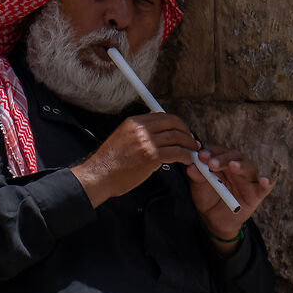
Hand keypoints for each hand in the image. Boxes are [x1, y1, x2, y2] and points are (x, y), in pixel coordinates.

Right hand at [71, 113, 201, 208]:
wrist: (99, 176)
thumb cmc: (110, 163)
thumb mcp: (122, 138)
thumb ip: (139, 133)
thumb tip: (157, 134)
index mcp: (134, 122)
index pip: (162, 116)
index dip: (177, 124)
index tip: (183, 131)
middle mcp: (141, 128)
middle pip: (173, 123)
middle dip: (186, 132)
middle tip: (192, 142)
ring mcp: (147, 141)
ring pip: (177, 137)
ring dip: (189, 145)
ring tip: (193, 152)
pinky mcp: (152, 156)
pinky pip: (177, 153)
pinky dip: (186, 156)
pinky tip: (187, 161)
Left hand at [191, 148, 273, 244]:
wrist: (214, 220)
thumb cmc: (208, 199)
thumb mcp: (199, 188)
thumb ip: (197, 177)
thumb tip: (191, 167)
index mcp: (223, 162)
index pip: (219, 151)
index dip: (211, 151)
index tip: (201, 156)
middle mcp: (237, 168)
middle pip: (235, 156)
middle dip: (223, 158)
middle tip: (212, 163)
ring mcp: (248, 180)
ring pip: (249, 167)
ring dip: (241, 165)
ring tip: (233, 166)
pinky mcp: (256, 194)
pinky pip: (264, 187)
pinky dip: (266, 183)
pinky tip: (264, 181)